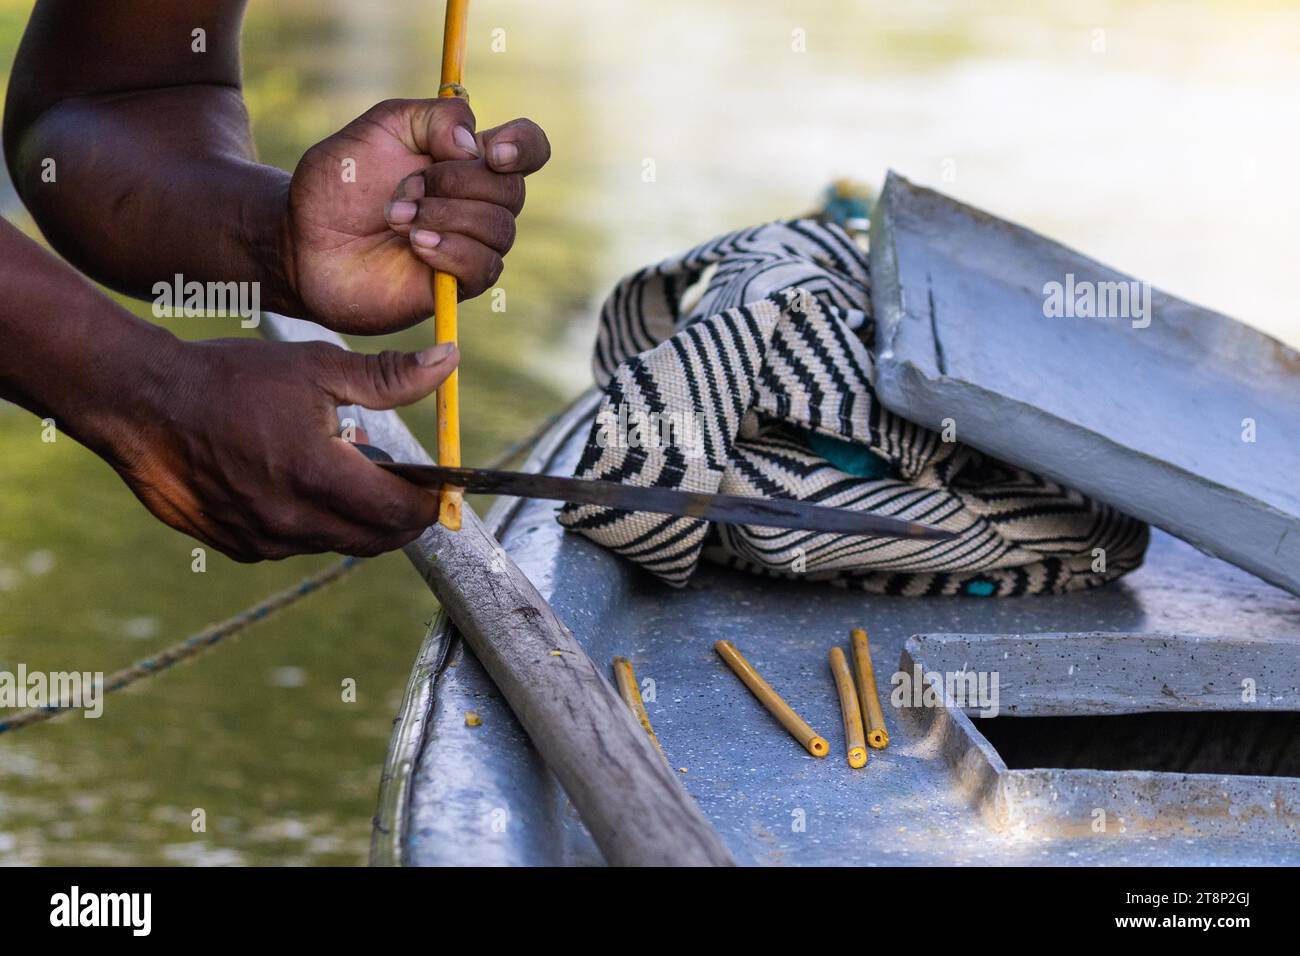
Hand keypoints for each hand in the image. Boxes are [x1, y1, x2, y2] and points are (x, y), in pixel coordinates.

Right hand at [106, 336, 459, 560]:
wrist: (140, 404)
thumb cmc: (231, 378)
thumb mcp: (317, 366)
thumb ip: (389, 378)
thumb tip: (447, 365)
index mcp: (318, 476)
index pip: (402, 512)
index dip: (431, 501)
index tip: (441, 484)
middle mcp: (292, 520)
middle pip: (377, 539)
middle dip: (402, 516)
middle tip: (408, 485)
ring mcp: (264, 539)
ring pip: (339, 542)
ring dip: (357, 515)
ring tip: (346, 468)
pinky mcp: (239, 546)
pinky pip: (299, 543)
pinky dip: (316, 520)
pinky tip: (302, 480)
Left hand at [283, 98, 549, 333]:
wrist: (304, 240)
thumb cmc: (340, 184)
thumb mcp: (381, 127)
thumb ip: (432, 117)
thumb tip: (475, 147)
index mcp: (468, 160)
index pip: (529, 148)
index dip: (523, 147)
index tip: (491, 151)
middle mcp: (478, 203)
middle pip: (512, 190)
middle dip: (456, 183)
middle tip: (404, 189)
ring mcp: (471, 244)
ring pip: (499, 228)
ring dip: (445, 217)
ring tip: (397, 219)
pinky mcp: (458, 284)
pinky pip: (484, 266)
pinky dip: (452, 250)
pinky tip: (417, 245)